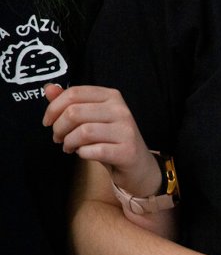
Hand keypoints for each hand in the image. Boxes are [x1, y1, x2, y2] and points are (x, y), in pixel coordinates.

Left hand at [42, 84, 160, 196]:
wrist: (138, 165)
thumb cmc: (111, 140)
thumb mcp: (91, 118)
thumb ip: (70, 103)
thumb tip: (49, 89)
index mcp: (112, 96)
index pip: (74, 93)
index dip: (53, 108)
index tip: (48, 122)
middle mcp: (121, 110)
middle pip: (74, 112)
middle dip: (59, 128)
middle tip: (58, 138)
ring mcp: (126, 131)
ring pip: (83, 132)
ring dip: (69, 142)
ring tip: (69, 147)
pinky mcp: (127, 151)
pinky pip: (93, 150)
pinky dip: (82, 153)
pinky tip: (84, 154)